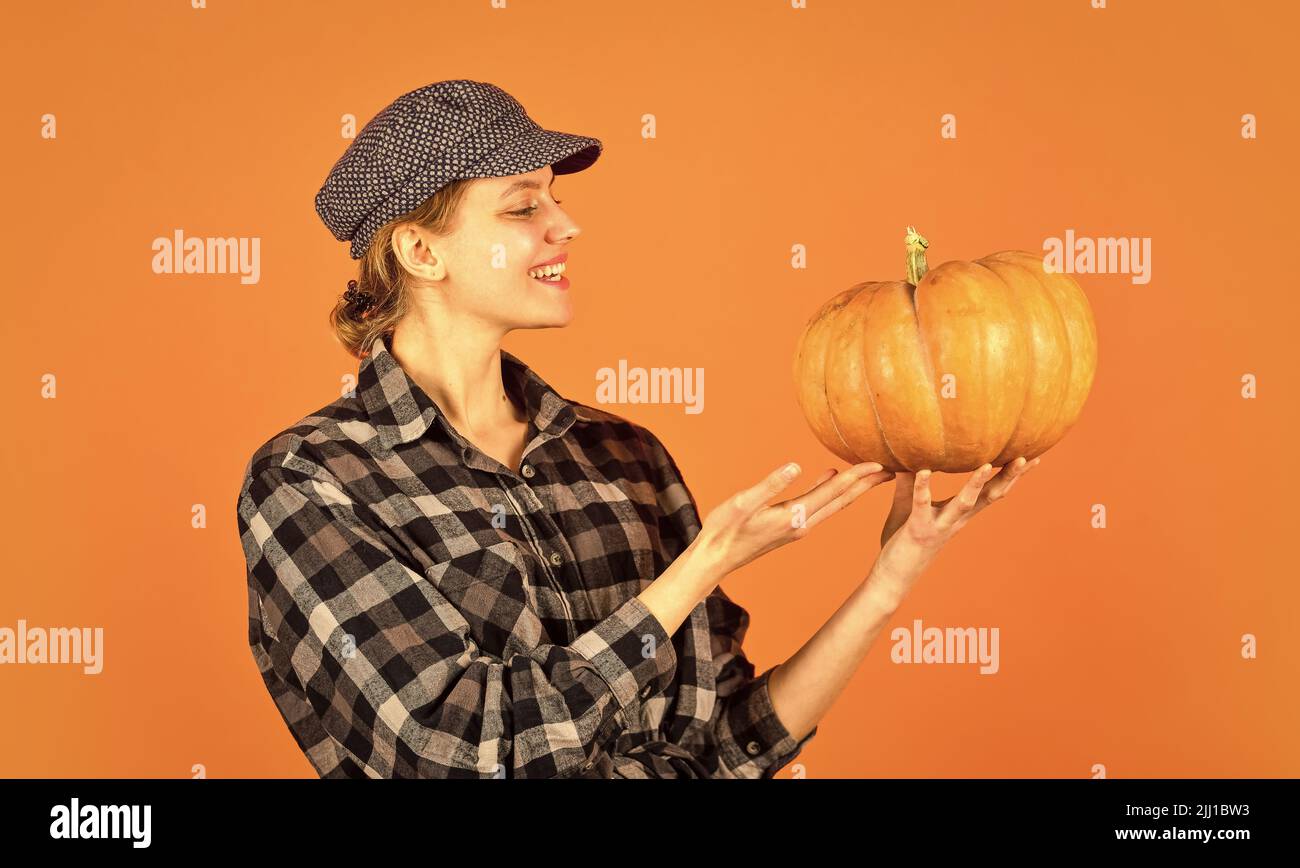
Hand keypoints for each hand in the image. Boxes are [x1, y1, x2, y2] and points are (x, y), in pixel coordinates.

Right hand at [690, 460, 895, 576]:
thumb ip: (771, 484)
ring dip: (853, 489)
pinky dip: (828, 491)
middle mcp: (802, 523)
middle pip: (842, 500)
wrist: (716, 558)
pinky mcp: (789, 527)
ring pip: (832, 504)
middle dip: (867, 485)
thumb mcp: (744, 503)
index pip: (834, 492)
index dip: (858, 477)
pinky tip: (828, 479)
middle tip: (892, 470)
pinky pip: (817, 506)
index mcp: (795, 516)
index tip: (880, 464)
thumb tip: (797, 466)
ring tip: (871, 475)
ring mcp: (797, 527)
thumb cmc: (725, 530)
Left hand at [879, 456, 1040, 551]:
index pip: (992, 491)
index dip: (1011, 476)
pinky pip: (921, 505)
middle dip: (1009, 477)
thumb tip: (913, 453)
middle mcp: (956, 519)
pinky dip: (922, 487)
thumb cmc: (904, 540)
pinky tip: (923, 471)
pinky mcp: (918, 529)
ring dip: (976, 483)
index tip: (1030, 457)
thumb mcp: (910, 505)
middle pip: (989, 496)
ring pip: (965, 503)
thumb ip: (912, 481)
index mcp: (960, 513)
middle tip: (1026, 457)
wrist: (894, 575)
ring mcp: (940, 525)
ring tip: (988, 464)